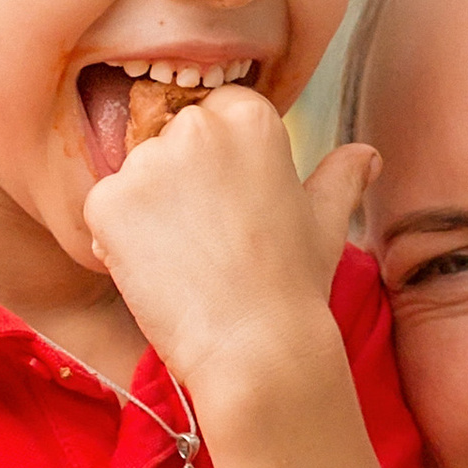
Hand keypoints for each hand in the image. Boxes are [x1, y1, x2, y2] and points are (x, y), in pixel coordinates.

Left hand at [80, 86, 379, 444]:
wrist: (256, 351)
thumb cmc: (294, 289)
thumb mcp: (325, 222)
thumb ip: (339, 178)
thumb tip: (366, 156)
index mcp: (250, 117)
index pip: (213, 116)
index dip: (220, 168)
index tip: (235, 209)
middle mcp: (197, 125)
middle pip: (168, 141)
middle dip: (180, 186)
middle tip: (212, 243)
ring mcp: (148, 162)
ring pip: (134, 178)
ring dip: (147, 215)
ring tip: (187, 262)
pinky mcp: (108, 200)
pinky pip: (101, 213)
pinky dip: (116, 244)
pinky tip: (158, 274)